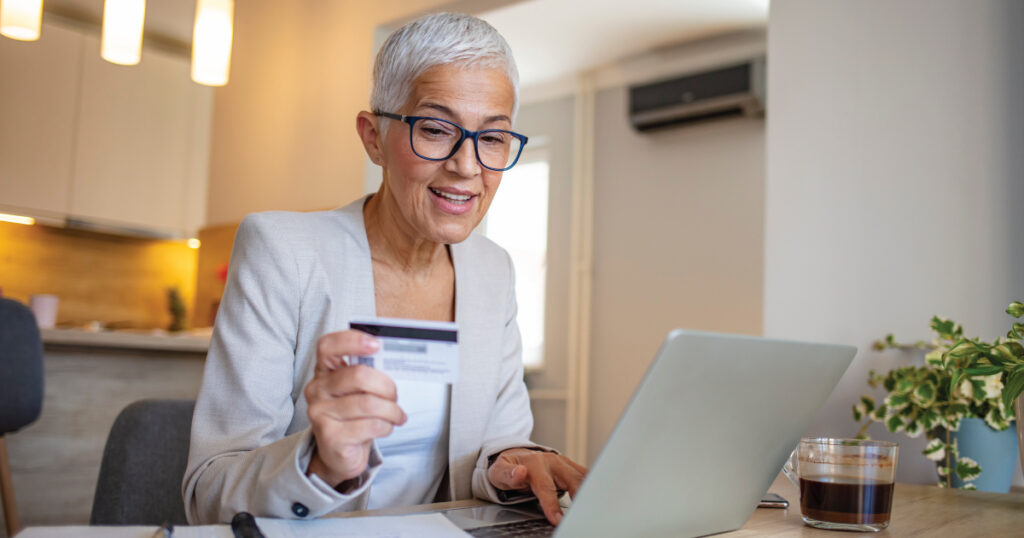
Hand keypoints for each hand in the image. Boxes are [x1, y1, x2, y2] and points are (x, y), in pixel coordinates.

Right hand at [303, 330, 406, 487]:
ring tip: (396, 414)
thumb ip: (369, 373)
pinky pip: (371, 425)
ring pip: (369, 404)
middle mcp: (317, 389)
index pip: (327, 345)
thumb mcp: (358, 391)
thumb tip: (395, 358)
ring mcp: (320, 413)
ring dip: (391, 410)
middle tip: (394, 395)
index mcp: (324, 370)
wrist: (340, 454)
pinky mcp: (330, 437)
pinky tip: (387, 427)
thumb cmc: (354, 415)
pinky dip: (387, 426)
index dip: (352, 340)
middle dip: (386, 386)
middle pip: (358, 375)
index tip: (377, 344)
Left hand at [487, 448, 588, 524]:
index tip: (557, 519)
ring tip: (593, 509)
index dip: (552, 505)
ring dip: (589, 491)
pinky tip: (596, 498)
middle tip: (582, 516)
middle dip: (579, 498)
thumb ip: (508, 474)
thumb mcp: (499, 471)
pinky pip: (585, 475)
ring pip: (582, 477)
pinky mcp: (571, 467)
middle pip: (572, 480)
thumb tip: (520, 473)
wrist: (516, 456)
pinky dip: (592, 486)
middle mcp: (553, 462)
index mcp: (536, 464)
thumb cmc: (508, 468)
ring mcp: (564, 463)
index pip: (546, 487)